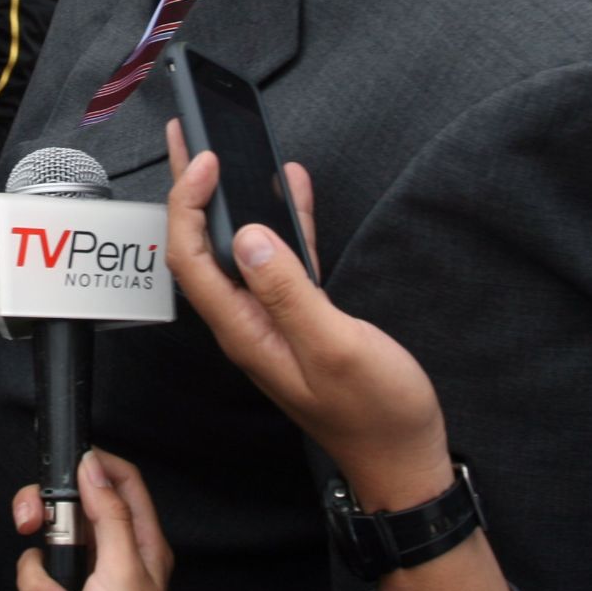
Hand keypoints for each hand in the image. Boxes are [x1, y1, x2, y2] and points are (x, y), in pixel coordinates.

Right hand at [11, 449, 170, 590]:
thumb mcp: (122, 571)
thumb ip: (108, 514)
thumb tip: (93, 466)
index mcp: (140, 544)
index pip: (122, 481)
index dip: (94, 465)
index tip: (66, 465)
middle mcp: (110, 561)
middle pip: (67, 512)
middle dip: (41, 522)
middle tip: (29, 524)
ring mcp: (82, 587)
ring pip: (38, 557)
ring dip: (40, 589)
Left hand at [162, 121, 449, 509]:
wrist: (404, 456)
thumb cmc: (375, 413)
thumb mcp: (335, 348)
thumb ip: (290, 293)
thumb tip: (248, 238)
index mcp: (243, 329)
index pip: (192, 257)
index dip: (189, 204)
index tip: (207, 160)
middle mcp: (246, 320)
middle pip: (202, 243)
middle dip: (191, 187)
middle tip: (187, 134)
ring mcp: (271, 316)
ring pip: (238, 244)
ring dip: (230, 195)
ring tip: (222, 147)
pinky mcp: (300, 314)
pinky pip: (280, 255)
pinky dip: (282, 216)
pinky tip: (289, 185)